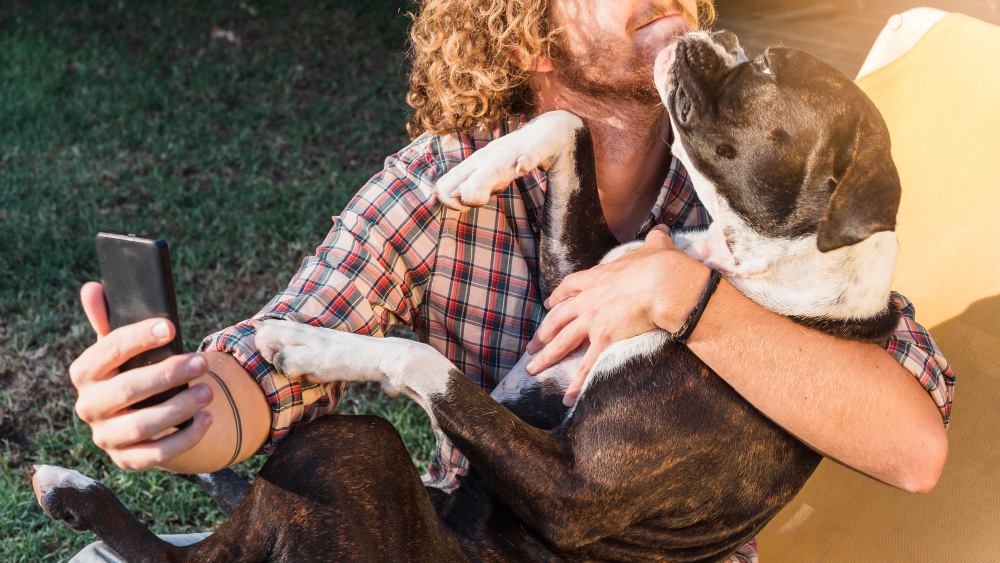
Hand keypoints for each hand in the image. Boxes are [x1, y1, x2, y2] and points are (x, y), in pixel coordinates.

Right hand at [68, 282, 213, 470]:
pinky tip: (207, 419)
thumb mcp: (120, 347)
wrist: (137, 416)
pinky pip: (157, 454)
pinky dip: (185, 438)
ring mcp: (106, 437)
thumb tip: (93, 287)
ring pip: (142, 425)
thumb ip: (108, 320)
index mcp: (85, 373)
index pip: (108, 350)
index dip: (139, 337)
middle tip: (202, 361)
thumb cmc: (131, 371)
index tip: (171, 327)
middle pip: (127, 390)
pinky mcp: (128, 460)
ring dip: (179, 408)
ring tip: (209, 391)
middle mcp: (89, 406)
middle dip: (167, 374)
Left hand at [525, 226, 710, 405]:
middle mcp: (589, 300)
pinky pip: (586, 366)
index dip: (557, 297)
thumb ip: (655, 240)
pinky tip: (566, 397)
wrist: (665, 282)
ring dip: (545, 358)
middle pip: (557, 318)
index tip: (547, 305)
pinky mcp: (604, 339)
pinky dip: (576, 383)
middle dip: (541, 333)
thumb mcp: (655, 247)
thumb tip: (663, 229)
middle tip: (530, 345)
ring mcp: (593, 320)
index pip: (570, 287)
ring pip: (562, 342)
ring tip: (532, 370)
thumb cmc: (662, 265)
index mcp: (598, 277)